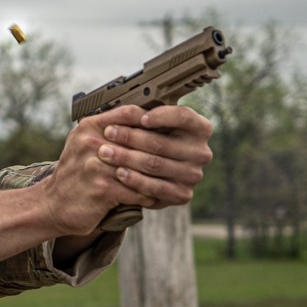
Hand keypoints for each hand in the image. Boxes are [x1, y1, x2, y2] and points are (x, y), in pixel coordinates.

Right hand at [41, 105, 212, 236]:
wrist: (52, 204)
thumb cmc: (75, 174)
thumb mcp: (84, 143)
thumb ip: (107, 128)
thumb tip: (144, 118)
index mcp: (89, 127)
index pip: (128, 113)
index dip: (152, 119)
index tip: (168, 128)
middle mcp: (91, 142)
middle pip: (139, 139)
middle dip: (160, 150)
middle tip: (178, 156)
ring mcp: (96, 166)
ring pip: (140, 166)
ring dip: (157, 175)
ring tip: (170, 178)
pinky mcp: (101, 188)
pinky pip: (135, 189)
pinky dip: (148, 194)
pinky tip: (155, 197)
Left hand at [97, 104, 212, 209]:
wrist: (155, 175)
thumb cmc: (152, 140)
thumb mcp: (153, 125)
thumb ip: (144, 116)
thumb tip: (123, 111)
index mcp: (200, 129)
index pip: (183, 117)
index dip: (161, 116)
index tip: (140, 118)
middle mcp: (201, 152)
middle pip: (161, 143)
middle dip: (130, 137)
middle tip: (108, 132)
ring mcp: (193, 175)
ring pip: (155, 164)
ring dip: (126, 158)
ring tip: (105, 152)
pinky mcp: (182, 195)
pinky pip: (155, 187)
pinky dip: (134, 179)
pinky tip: (119, 172)